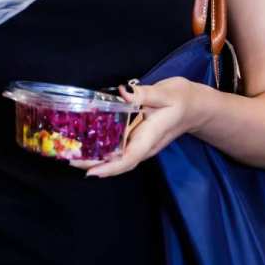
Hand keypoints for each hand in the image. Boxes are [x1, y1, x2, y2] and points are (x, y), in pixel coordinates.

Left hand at [71, 78, 207, 178]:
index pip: (129, 159)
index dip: (109, 168)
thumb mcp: (166, 93)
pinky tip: (87, 145)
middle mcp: (144, 146)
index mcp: (151, 137)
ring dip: (95, 160)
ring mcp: (141, 144)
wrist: (195, 106)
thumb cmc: (183, 99)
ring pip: (117, 159)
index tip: (90, 172)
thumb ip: (145, 94)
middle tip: (69, 159)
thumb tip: (124, 92)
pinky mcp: (137, 139)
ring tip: (72, 154)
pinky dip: (102, 151)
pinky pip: (119, 151)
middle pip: (118, 163)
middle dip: (94, 165)